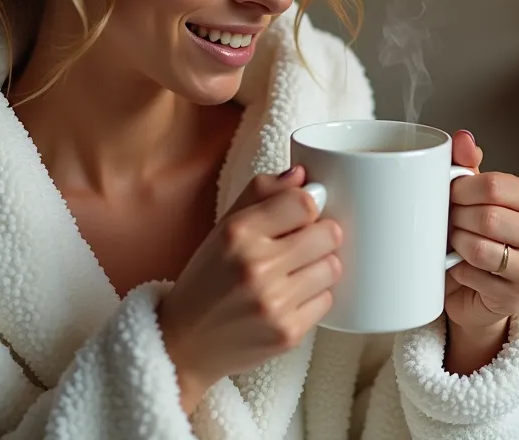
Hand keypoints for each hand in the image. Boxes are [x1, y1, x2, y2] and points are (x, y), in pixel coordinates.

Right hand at [157, 166, 341, 412]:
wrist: (185, 344)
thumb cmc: (207, 280)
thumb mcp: (223, 228)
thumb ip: (261, 194)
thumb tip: (301, 174)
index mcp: (238, 232)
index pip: (304, 202)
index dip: (309, 207)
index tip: (301, 217)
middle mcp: (256, 266)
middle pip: (329, 234)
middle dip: (321, 237)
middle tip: (303, 246)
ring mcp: (274, 303)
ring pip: (333, 267)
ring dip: (319, 268)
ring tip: (295, 274)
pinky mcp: (287, 333)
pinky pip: (326, 301)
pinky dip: (313, 298)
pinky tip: (290, 299)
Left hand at [443, 130, 518, 370]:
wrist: (477, 291)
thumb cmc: (475, 236)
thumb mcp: (471, 197)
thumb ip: (466, 165)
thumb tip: (463, 138)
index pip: (494, 185)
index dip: (460, 190)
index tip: (448, 196)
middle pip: (487, 216)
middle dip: (456, 219)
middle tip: (448, 224)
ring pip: (480, 247)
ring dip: (456, 245)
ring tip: (453, 244)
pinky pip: (475, 276)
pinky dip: (458, 271)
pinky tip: (461, 269)